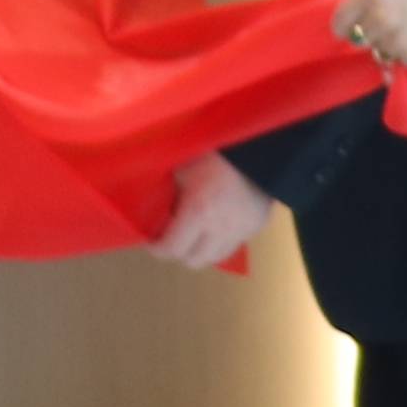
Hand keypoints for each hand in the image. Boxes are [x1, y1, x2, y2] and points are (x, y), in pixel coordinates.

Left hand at [152, 154, 275, 271]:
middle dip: (179, 253)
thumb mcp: (183, 168)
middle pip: (194, 261)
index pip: (173, 249)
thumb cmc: (214, 151)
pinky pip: (234, 244)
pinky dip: (220, 241)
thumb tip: (153, 210)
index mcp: (198, 212)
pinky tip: (215, 224)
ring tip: (194, 233)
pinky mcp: (256, 227)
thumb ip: (168, 194)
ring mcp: (242, 231)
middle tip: (171, 237)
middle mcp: (221, 229)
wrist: (256, 144)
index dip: (157, 249)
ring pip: (216, 258)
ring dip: (201, 250)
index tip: (150, 242)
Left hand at [340, 0, 406, 68]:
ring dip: (392, 47)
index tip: (353, 26)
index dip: (346, 25)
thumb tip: (362, 20)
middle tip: (391, 27)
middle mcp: (378, 20)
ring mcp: (395, 42)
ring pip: (381, 53)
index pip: (339, 22)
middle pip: (360, 39)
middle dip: (372, 35)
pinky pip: (402, 63)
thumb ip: (375, 2)